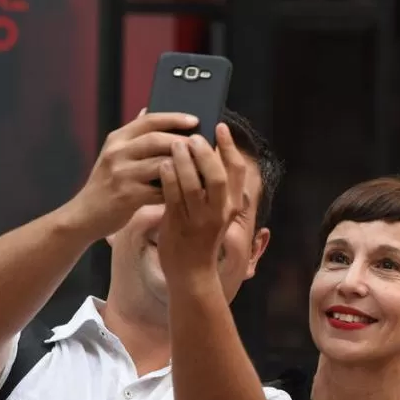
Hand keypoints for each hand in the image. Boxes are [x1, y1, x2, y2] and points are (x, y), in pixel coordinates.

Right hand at [62, 111, 198, 240]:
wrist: (85, 214)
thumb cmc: (107, 183)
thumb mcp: (114, 154)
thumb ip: (133, 136)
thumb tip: (148, 110)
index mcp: (117, 139)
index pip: (148, 119)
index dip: (174, 118)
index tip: (195, 120)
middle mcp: (116, 152)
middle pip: (156, 139)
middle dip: (183, 141)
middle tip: (204, 145)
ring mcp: (121, 174)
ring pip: (160, 164)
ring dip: (184, 165)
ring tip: (203, 167)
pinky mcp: (127, 196)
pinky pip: (159, 189)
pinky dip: (177, 189)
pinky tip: (190, 189)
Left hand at [156, 124, 246, 279]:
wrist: (191, 273)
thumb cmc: (199, 237)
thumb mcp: (214, 211)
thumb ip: (211, 186)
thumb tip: (203, 151)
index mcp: (233, 205)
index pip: (237, 171)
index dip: (230, 146)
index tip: (220, 126)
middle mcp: (221, 213)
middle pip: (218, 176)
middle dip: (205, 152)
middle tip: (193, 136)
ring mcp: (201, 221)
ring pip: (195, 185)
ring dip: (184, 161)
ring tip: (175, 144)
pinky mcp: (180, 226)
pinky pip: (174, 198)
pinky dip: (169, 178)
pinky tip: (162, 165)